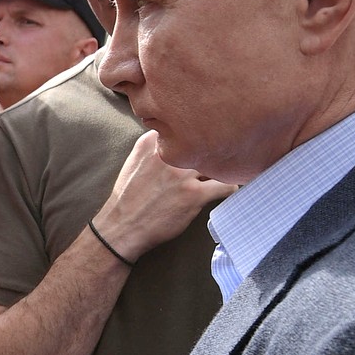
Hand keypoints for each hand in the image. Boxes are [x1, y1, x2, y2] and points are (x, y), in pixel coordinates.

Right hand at [95, 129, 235, 260]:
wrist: (123, 227)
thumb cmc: (129, 197)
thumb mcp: (135, 161)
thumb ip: (155, 146)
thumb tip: (180, 138)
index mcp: (151, 142)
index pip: (186, 128)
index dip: (199, 135)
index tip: (206, 140)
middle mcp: (168, 154)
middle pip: (204, 142)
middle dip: (215, 148)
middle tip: (226, 153)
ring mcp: (181, 174)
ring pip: (217, 162)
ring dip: (224, 167)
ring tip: (229, 171)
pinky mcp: (194, 195)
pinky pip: (225, 185)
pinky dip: (231, 187)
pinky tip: (229, 189)